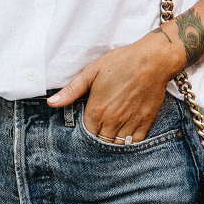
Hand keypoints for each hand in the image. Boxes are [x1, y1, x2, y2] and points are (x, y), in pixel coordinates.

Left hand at [47, 30, 181, 140]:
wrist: (153, 60)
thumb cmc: (121, 62)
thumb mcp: (92, 72)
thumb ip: (72, 90)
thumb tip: (51, 102)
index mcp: (97, 110)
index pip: (87, 132)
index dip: (87, 129)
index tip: (90, 123)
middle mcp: (112, 120)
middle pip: (101, 141)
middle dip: (99, 137)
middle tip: (101, 128)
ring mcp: (130, 123)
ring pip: (117, 144)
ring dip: (113, 141)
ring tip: (112, 133)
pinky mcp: (146, 122)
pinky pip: (135, 141)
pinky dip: (129, 141)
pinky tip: (126, 134)